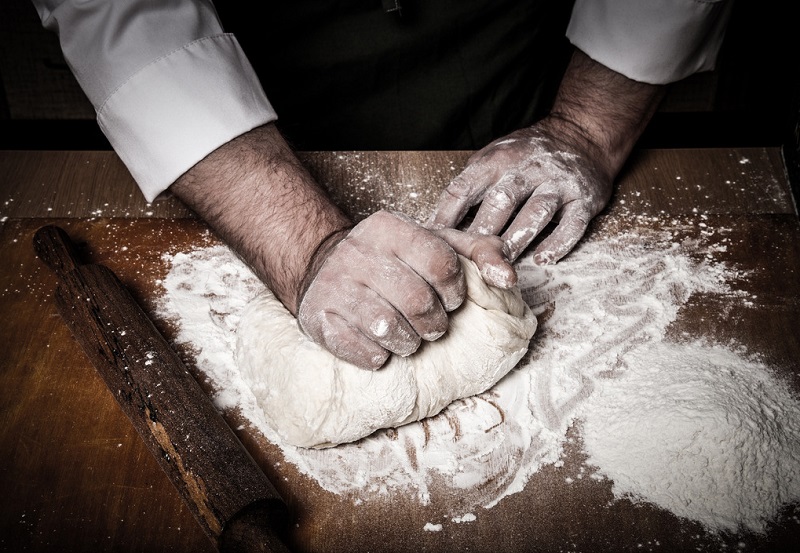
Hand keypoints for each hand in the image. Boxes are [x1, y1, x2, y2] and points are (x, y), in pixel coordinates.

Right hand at [297, 211, 517, 369]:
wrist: (326, 268)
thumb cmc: (395, 261)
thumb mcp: (438, 244)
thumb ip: (481, 252)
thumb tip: (507, 279)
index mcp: (389, 228)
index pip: (442, 264)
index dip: (455, 291)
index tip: (450, 300)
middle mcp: (357, 251)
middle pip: (418, 302)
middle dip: (434, 324)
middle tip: (432, 326)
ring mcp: (333, 285)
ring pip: (388, 329)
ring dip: (408, 342)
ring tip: (407, 337)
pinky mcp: (318, 318)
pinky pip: (363, 352)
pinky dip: (380, 357)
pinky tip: (380, 345)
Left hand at [428, 120, 611, 263]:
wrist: (581, 137)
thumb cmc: (527, 155)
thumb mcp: (493, 157)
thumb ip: (469, 185)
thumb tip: (435, 224)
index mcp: (498, 159)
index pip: (466, 187)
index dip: (447, 216)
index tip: (435, 241)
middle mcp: (528, 168)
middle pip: (501, 201)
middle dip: (483, 231)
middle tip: (468, 259)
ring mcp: (557, 183)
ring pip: (536, 212)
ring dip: (517, 239)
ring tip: (502, 263)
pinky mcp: (583, 199)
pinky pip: (572, 224)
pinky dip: (558, 243)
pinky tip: (543, 260)